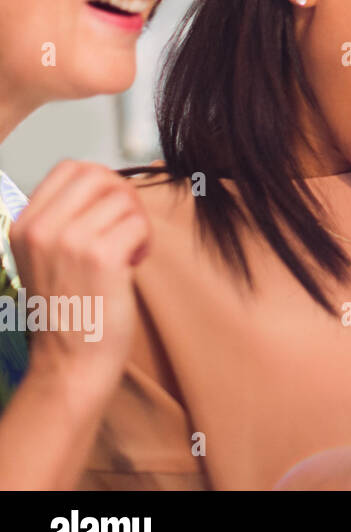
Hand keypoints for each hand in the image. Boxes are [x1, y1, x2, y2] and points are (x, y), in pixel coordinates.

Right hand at [9, 161, 148, 398]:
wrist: (70, 363)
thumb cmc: (69, 312)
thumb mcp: (46, 258)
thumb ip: (64, 220)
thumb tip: (106, 183)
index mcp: (25, 225)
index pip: (70, 168)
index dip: (101, 182)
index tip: (109, 210)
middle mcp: (42, 229)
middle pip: (99, 174)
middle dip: (123, 196)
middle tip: (127, 227)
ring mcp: (70, 241)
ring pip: (124, 200)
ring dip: (136, 224)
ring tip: (127, 254)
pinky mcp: (101, 257)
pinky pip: (138, 224)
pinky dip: (144, 243)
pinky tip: (132, 266)